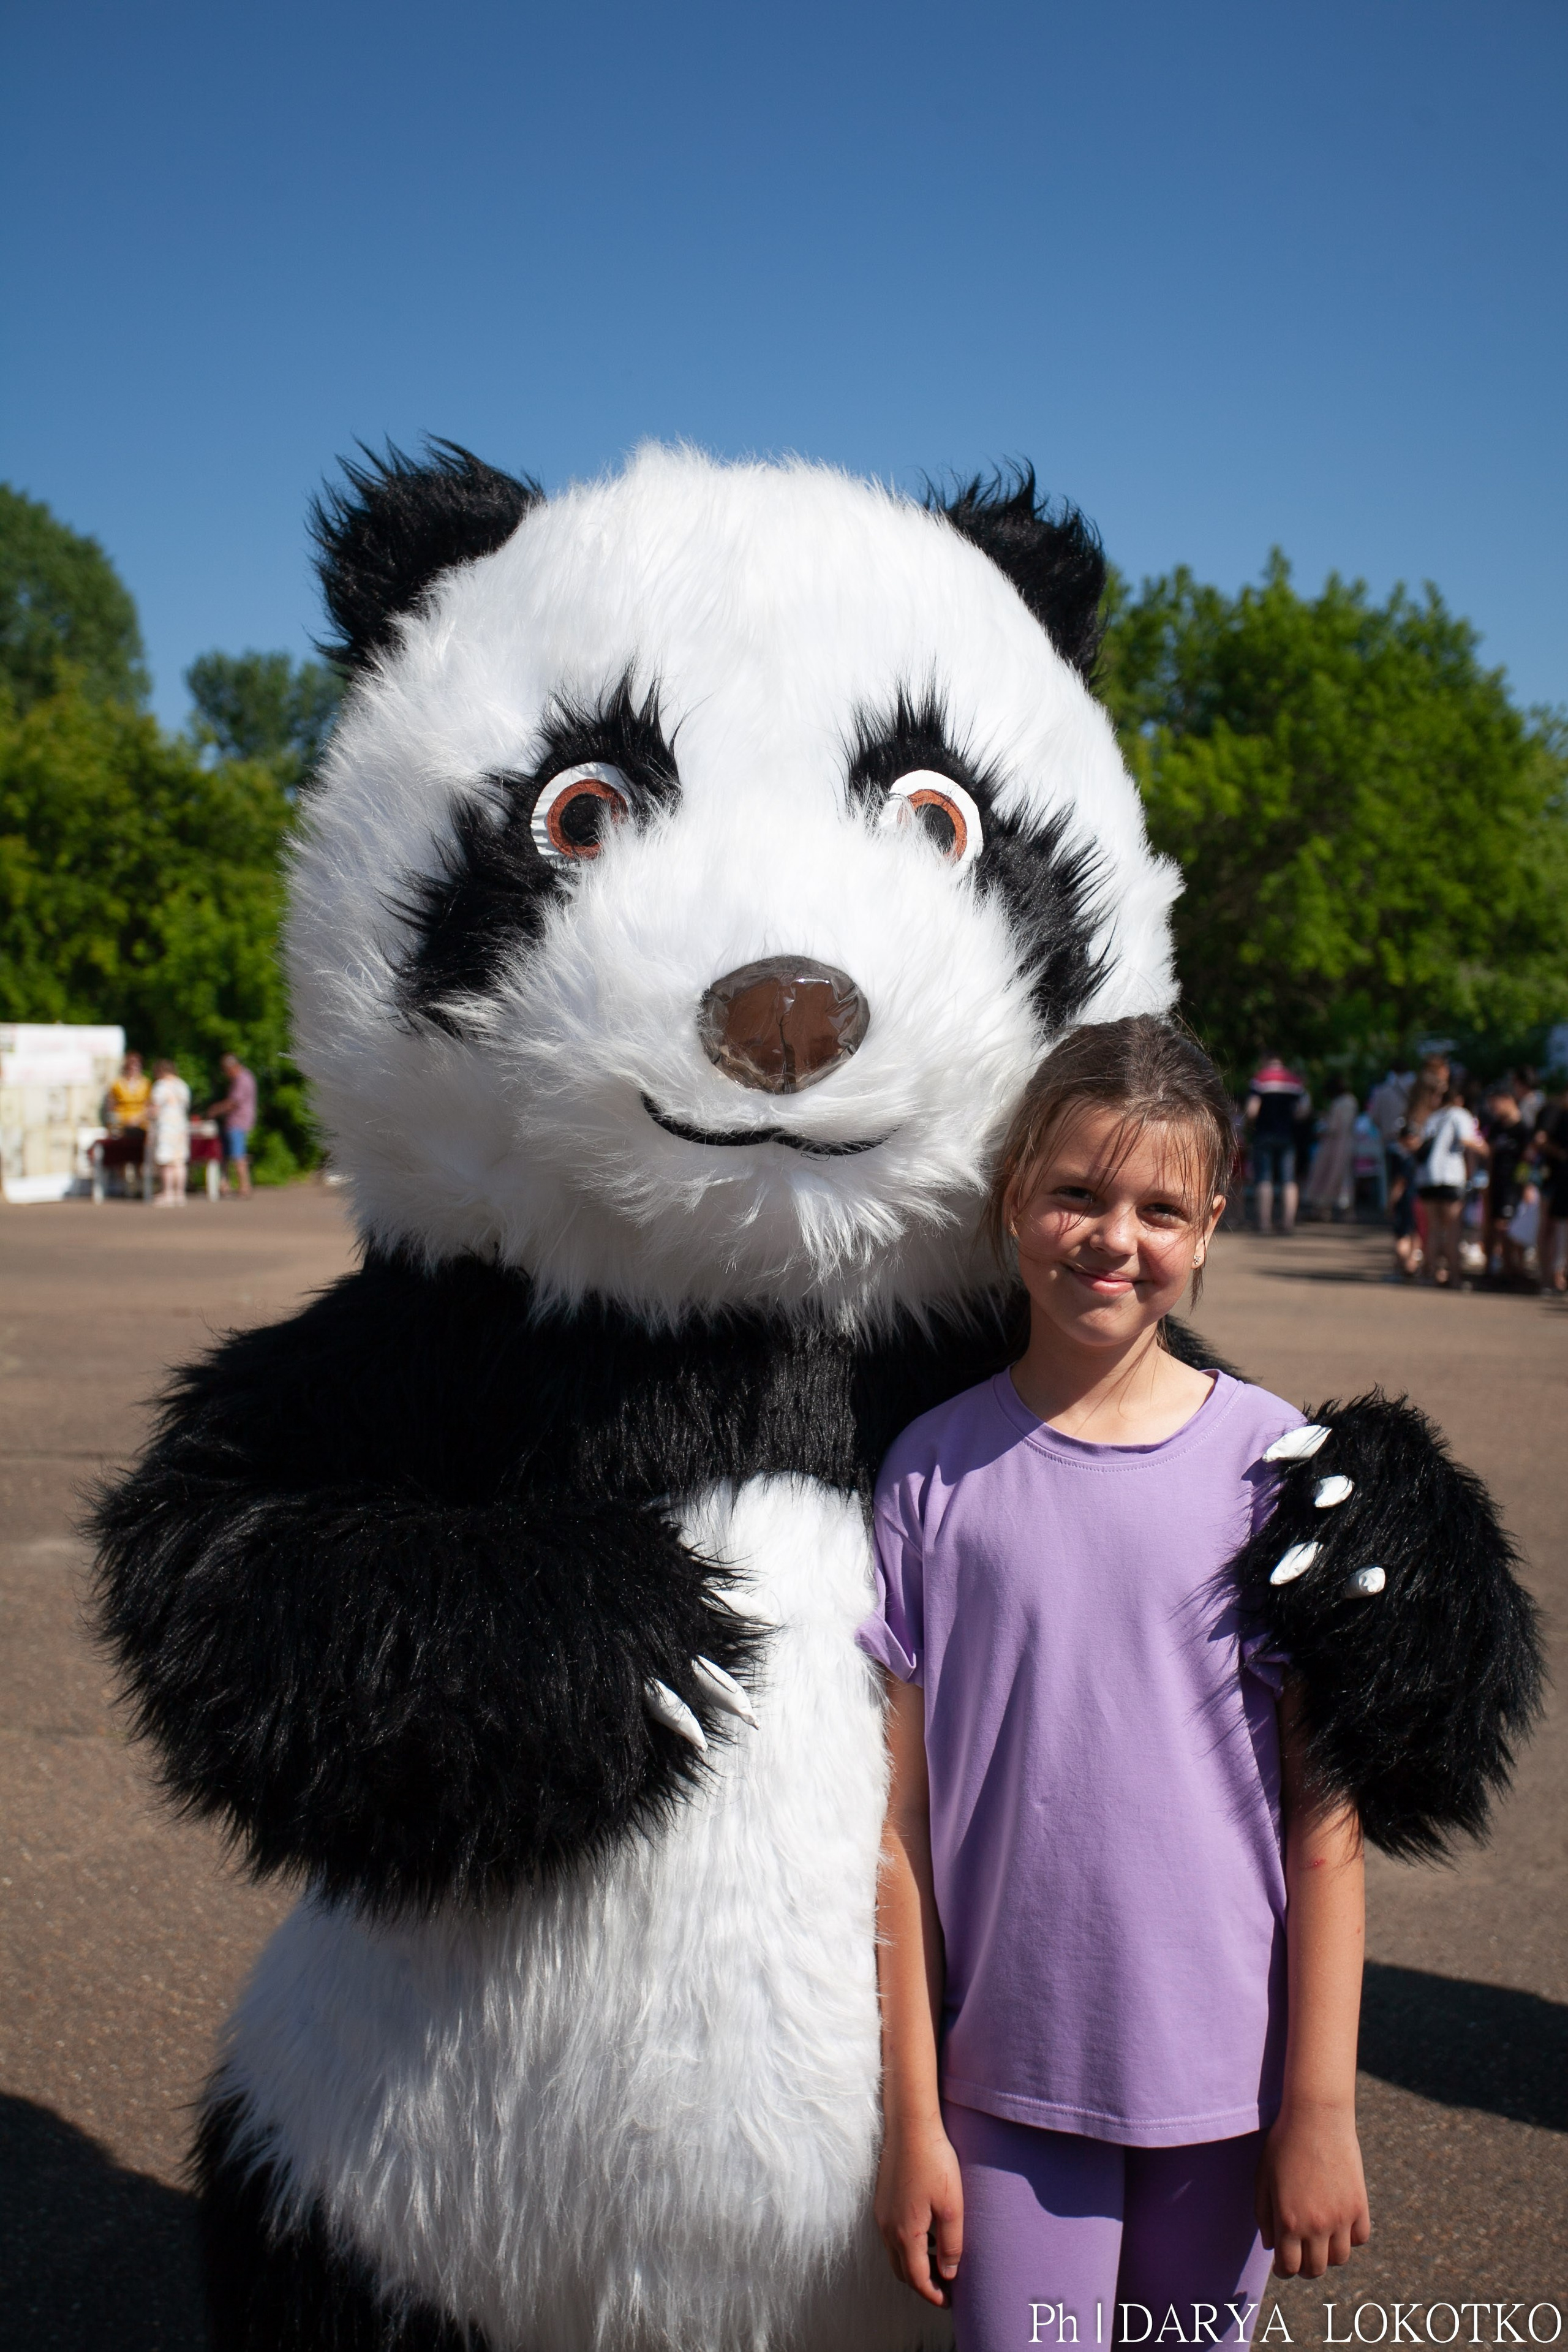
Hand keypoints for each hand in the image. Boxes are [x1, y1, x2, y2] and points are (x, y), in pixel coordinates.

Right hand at [875, 2114, 963, 2305]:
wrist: (910, 2126)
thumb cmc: (934, 2163)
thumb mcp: (952, 2206)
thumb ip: (950, 2244)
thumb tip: (948, 2273)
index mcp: (904, 2233)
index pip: (916, 2279)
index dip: (933, 2295)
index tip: (949, 2302)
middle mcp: (887, 2228)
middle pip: (902, 2271)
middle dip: (922, 2284)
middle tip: (945, 2286)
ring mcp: (881, 2213)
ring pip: (894, 2254)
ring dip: (914, 2264)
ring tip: (939, 2260)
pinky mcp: (882, 2200)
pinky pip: (891, 2235)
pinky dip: (907, 2246)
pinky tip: (926, 2233)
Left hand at [1255, 2101, 1370, 2278]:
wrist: (1316, 2117)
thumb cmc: (1283, 2144)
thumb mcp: (1263, 2179)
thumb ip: (1264, 2216)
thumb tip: (1272, 2247)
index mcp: (1289, 2221)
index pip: (1289, 2267)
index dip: (1284, 2270)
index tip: (1283, 2264)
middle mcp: (1317, 2226)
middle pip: (1315, 2269)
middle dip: (1305, 2267)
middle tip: (1301, 2256)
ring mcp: (1341, 2217)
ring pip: (1339, 2259)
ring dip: (1328, 2255)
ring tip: (1320, 2241)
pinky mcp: (1359, 2205)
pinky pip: (1360, 2238)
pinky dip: (1350, 2238)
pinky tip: (1339, 2225)